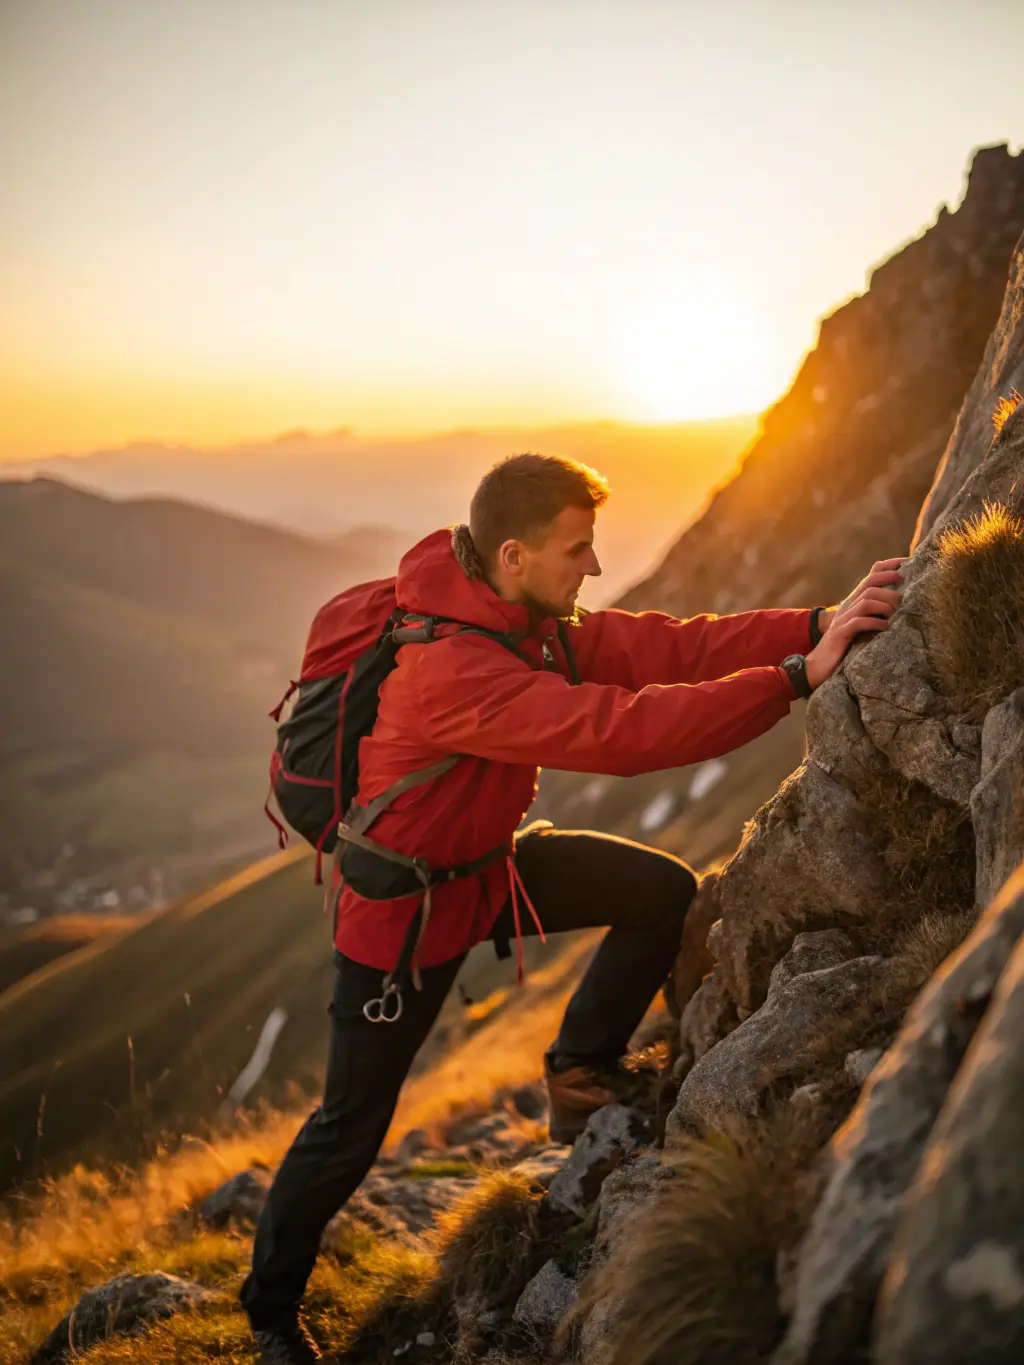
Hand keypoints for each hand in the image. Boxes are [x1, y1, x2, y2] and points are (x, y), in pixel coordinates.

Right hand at [806, 557, 904, 689]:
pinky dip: (875, 623)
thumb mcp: (861, 627)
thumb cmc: (843, 648)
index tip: (906, 562)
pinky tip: (885, 628)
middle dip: (889, 580)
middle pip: (869, 584)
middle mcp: (848, 606)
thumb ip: (875, 616)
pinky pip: (858, 622)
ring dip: (884, 605)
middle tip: (905, 586)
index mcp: (854, 602)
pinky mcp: (840, 633)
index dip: (888, 566)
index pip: (871, 576)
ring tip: (895, 614)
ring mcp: (843, 619)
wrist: (818, 666)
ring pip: (866, 601)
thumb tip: (901, 610)